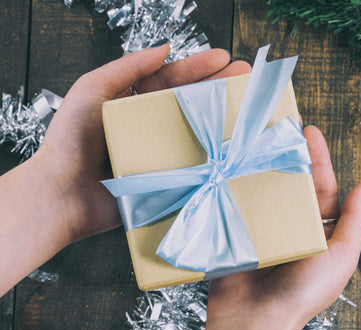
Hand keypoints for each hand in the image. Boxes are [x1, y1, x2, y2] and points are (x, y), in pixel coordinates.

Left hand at [0, 44, 250, 295]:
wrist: (62, 196)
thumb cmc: (70, 142)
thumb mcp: (91, 91)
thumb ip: (126, 68)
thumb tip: (164, 49)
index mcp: (132, 102)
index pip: (171, 79)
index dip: (198, 68)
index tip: (224, 58)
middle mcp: (148, 126)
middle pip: (189, 103)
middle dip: (217, 88)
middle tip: (245, 76)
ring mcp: (158, 153)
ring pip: (195, 132)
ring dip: (220, 120)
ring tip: (245, 107)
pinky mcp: (164, 179)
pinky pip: (191, 165)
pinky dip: (212, 157)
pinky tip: (231, 148)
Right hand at [190, 125, 360, 329]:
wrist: (255, 319)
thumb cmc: (302, 293)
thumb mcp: (340, 257)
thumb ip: (354, 221)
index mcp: (319, 231)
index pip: (322, 185)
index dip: (318, 158)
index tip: (309, 131)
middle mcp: (292, 225)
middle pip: (292, 181)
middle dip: (288, 154)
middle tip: (279, 126)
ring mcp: (263, 226)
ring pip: (265, 188)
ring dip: (261, 165)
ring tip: (256, 139)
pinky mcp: (238, 230)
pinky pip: (239, 202)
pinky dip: (237, 184)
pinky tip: (233, 165)